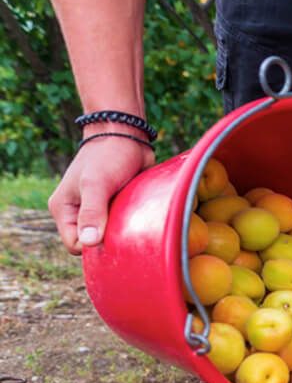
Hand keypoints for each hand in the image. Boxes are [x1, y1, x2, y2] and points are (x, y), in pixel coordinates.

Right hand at [48, 134, 153, 253]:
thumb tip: (89, 243)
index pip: (75, 245)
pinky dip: (130, 225)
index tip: (113, 236)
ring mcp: (96, 211)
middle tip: (126, 227)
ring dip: (121, 233)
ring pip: (109, 237)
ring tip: (132, 218)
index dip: (94, 247)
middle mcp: (77, 213)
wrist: (125, 135)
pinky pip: (121, 226)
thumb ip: (92, 212)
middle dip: (109, 241)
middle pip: (93, 244)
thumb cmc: (108, 156)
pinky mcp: (114, 207)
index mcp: (63, 210)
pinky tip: (138, 217)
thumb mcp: (96, 184)